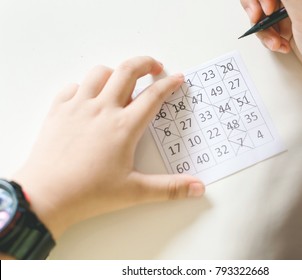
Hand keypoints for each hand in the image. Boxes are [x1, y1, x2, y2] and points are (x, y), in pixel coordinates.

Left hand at [12, 56, 204, 239]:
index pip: (153, 96)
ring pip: (99, 73)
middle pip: (127, 71)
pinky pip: (73, 87)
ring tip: (122, 81)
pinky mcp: (58, 111)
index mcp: (124, 127)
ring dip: (115, 72)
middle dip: (145, 63)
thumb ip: (170, 188)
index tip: (178, 78)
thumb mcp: (135, 192)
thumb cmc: (90, 194)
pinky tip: (89, 97)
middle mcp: (102, 110)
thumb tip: (198, 188)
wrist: (46, 197)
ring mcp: (78, 107)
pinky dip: (85, 86)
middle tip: (155, 66)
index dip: (169, 84)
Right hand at [240, 0, 301, 92]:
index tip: (267, 9)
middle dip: (256, 9)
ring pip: (262, 13)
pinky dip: (269, 39)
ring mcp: (293, 11)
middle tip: (259, 20)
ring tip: (276, 42)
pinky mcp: (289, 27)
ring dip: (264, 29)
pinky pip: (267, 28)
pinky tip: (282, 46)